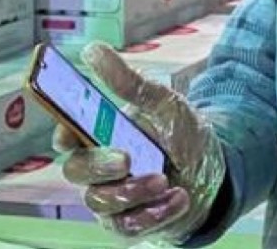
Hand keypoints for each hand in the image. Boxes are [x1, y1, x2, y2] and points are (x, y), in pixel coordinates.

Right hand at [55, 42, 225, 241]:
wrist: (214, 172)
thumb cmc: (182, 133)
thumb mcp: (163, 102)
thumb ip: (129, 81)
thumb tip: (93, 50)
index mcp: (99, 134)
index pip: (65, 136)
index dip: (62, 133)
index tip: (71, 130)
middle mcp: (98, 167)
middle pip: (75, 171)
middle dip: (100, 166)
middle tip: (127, 158)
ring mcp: (111, 197)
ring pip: (100, 202)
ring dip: (134, 192)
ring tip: (164, 179)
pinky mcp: (129, 222)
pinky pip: (126, 227)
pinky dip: (154, 214)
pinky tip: (178, 197)